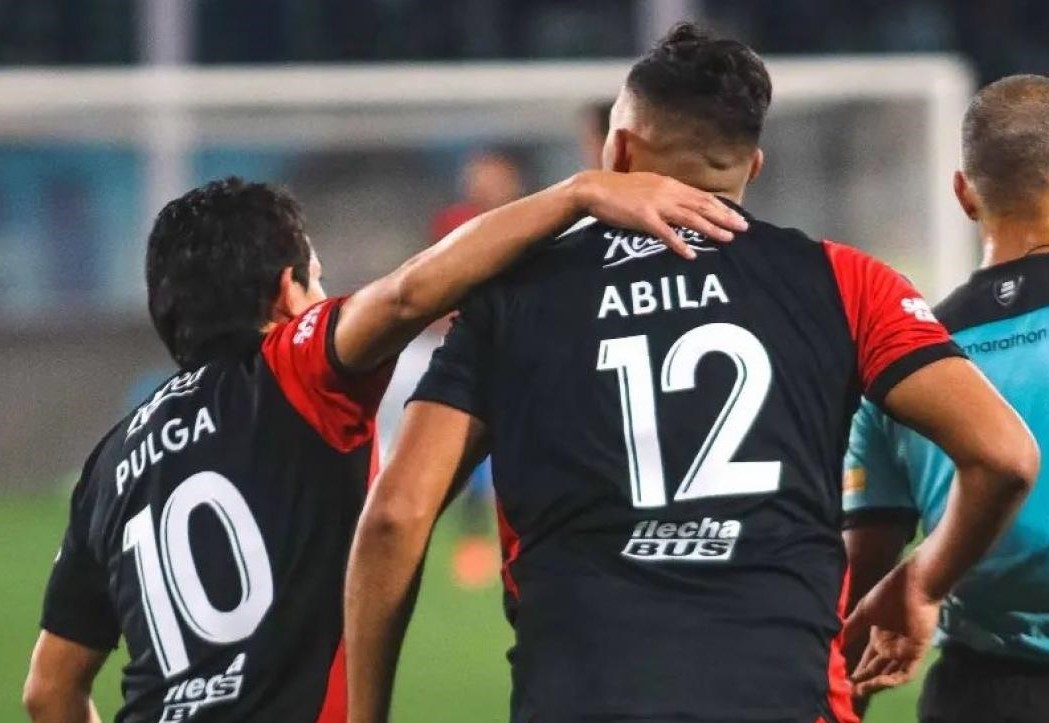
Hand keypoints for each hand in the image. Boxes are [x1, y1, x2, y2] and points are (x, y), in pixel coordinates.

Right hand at [569, 170, 748, 257]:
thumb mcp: (648, 186)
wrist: (595, 188)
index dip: (722, 207)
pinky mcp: (643, 218)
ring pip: (690, 218)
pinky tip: (691, 254)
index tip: (738, 217)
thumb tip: (682, 203)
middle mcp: (667, 192)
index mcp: (670, 185)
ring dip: (710, 229)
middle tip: (743, 229)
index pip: (702, 196)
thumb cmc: (619, 190)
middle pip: (703, 206)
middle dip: (725, 218)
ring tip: (727, 239)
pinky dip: (679, 244)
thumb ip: (666, 194)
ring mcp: (656, 205)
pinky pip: (665, 233)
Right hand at [843, 557, 940, 696]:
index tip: (842, 680)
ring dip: (875, 684)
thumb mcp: (865, 611)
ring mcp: (905, 651)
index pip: (868, 661)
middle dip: (863, 682)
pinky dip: (892, 680)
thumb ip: (851, 627)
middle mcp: (892, 648)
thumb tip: (835, 642)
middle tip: (847, 690)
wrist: (913, 584)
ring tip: (858, 689)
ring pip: (891, 675)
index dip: (857, 671)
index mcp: (880, 638)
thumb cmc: (889, 593)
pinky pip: (905, 672)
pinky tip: (877, 682)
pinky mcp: (917, 652)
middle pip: (878, 671)